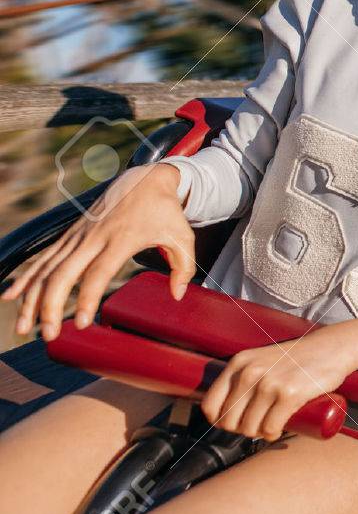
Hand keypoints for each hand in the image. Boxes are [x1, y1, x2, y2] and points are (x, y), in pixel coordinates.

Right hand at [2, 163, 195, 339]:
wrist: (145, 179)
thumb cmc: (165, 211)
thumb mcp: (183, 236)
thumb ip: (183, 267)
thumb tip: (176, 295)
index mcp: (121, 238)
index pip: (98, 273)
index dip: (88, 298)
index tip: (84, 323)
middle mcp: (92, 237)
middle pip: (63, 274)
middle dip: (51, 306)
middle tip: (49, 335)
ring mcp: (77, 236)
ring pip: (46, 269)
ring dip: (32, 298)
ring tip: (26, 327)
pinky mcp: (70, 236)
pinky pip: (43, 259)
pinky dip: (26, 278)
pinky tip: (11, 296)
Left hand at [200, 331, 352, 440]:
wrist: (331, 348)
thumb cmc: (296, 358)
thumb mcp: (261, 359)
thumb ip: (243, 376)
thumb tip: (223, 410)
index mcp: (239, 363)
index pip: (211, 405)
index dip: (220, 421)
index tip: (235, 422)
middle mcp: (250, 372)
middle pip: (229, 421)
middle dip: (241, 430)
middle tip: (257, 425)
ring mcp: (269, 383)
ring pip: (249, 428)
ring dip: (259, 433)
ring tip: (270, 426)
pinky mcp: (290, 394)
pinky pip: (270, 428)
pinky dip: (272, 434)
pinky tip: (278, 429)